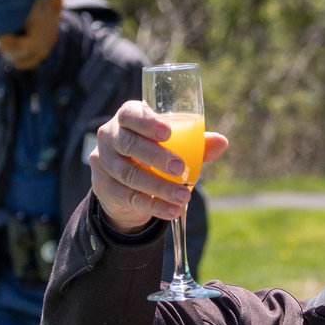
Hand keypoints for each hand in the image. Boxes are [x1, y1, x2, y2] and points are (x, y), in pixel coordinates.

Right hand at [90, 100, 228, 233]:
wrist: (124, 184)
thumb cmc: (153, 155)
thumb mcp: (172, 147)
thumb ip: (194, 144)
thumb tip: (221, 142)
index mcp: (126, 118)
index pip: (130, 114)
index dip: (147, 122)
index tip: (167, 133)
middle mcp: (110, 136)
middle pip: (128, 144)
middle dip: (156, 156)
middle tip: (180, 168)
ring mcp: (103, 162)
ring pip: (129, 174)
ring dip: (159, 186)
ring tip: (183, 196)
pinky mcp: (104, 186)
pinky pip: (129, 197)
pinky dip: (153, 205)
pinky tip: (172, 210)